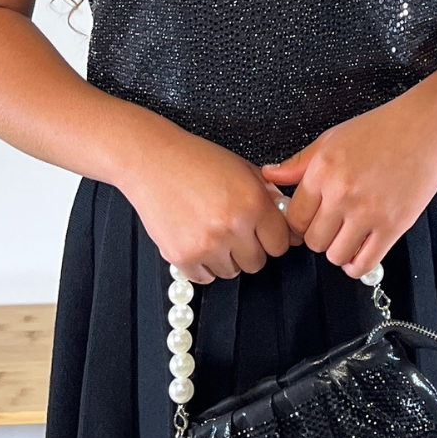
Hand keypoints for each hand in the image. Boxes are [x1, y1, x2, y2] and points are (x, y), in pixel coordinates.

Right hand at [119, 125, 292, 283]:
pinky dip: (203, 265)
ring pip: (232, 272)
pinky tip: (196, 241)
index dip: (273, 238)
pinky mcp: (182, 256)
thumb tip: (285, 214)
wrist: (151, 160)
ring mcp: (206, 244)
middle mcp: (232, 226)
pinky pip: (204, 278)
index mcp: (252, 203)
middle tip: (234, 231)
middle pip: (258, 262)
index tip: (265, 234)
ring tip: (211, 231)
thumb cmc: (195, 159)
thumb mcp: (242, 167)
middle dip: (249, 248)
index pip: (281, 244)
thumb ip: (267, 193)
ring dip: (225, 257)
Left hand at [259, 85, 436, 277]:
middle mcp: (342, 194)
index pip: (294, 218)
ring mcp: (368, 212)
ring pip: (336, 256)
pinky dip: (358, 264)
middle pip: (313, 241)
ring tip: (347, 236)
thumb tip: (268, 175)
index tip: (309, 220)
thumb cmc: (380, 128)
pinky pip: (365, 262)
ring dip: (339, 251)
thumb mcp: (331, 139)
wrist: (425, 126)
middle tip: (331, 226)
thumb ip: (298, 164)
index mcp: (322, 171)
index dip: (299, 223)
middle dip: (319, 237)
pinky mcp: (394, 225)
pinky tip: (360, 251)